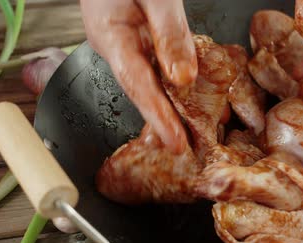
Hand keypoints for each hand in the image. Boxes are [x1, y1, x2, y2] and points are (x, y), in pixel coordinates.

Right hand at [79, 0, 195, 153]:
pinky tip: (189, 96)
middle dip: (164, 120)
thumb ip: (169, 33)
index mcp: (110, 34)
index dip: (157, 116)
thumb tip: (183, 79)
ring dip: (172, 105)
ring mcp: (126, 41)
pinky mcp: (139, 36)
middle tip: (187, 149)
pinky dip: (175, 82)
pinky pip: (158, 63)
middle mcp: (115, 44)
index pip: (137, 84)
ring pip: (152, 79)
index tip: (175, 142)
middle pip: (143, 89)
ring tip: (193, 131)